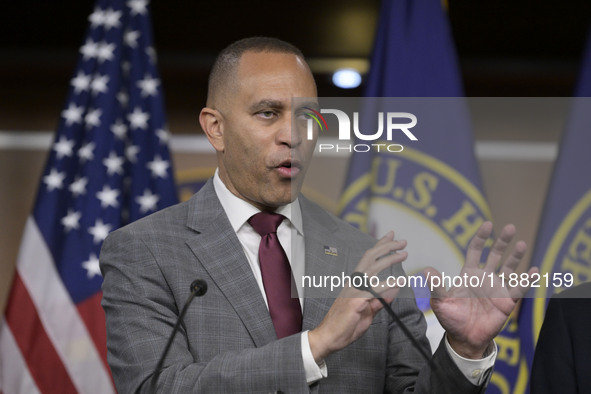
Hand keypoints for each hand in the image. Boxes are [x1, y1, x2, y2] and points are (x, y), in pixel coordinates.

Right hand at [308, 232, 406, 361]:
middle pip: (370, 258)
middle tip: (402, 242)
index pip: (369, 259)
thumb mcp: (368, 311)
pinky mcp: (355, 302)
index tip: (391, 236)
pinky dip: (387, 284)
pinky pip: (374, 290)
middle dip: (386, 247)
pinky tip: (399, 281)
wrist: (328, 338)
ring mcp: (353, 291)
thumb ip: (380, 300)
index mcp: (355, 283)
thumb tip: (394, 288)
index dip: (380, 246)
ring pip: (372, 269)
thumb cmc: (345, 325)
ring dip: (389, 259)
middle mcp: (353, 283)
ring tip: (403, 254)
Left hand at [425, 221, 537, 358]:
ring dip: (516, 256)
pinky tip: (534, 271)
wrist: (464, 338)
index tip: (487, 224)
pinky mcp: (507, 301)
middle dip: (503, 241)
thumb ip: (436, 286)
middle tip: (511, 227)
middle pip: (496, 254)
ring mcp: (497, 288)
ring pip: (509, 268)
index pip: (476, 250)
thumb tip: (426, 270)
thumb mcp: (440, 302)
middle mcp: (485, 278)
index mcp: (469, 274)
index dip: (481, 237)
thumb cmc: (451, 318)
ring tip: (522, 244)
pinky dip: (527, 280)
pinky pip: (519, 288)